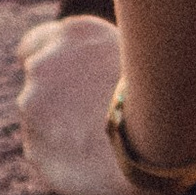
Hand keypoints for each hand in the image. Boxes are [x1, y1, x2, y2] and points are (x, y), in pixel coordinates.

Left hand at [15, 12, 152, 194]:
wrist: (163, 143)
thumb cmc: (163, 93)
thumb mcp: (136, 50)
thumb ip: (98, 52)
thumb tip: (85, 63)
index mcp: (70, 34)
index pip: (33, 45)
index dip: (51, 64)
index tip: (66, 80)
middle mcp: (43, 66)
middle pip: (38, 85)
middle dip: (58, 97)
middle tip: (96, 113)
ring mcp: (34, 110)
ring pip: (40, 120)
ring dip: (60, 127)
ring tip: (101, 139)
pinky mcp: (35, 151)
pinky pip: (44, 152)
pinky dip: (62, 156)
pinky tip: (93, 160)